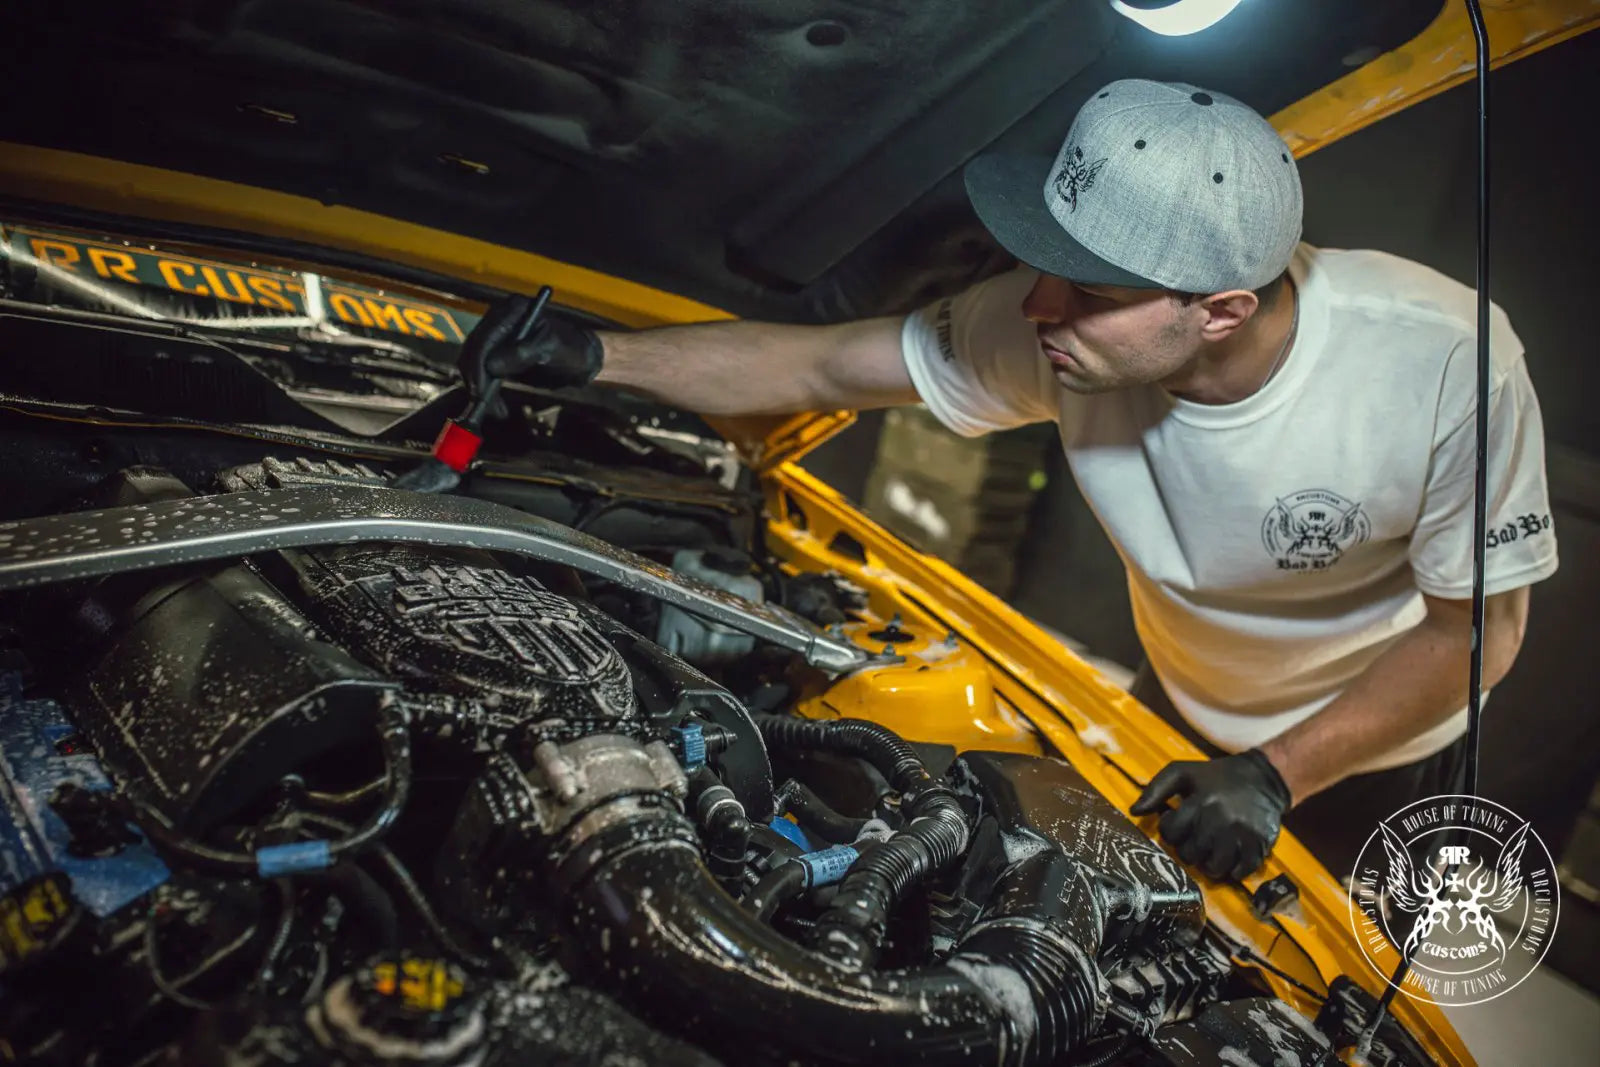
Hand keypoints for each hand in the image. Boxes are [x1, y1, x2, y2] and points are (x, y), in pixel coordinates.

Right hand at [457, 294, 604, 399]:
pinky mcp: (497, 352)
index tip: (480, 391)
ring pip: (474, 362)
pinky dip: (484, 388)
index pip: (485, 338)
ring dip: (478, 387)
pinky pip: (482, 370)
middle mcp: (499, 318)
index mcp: (513, 310)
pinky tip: (495, 405)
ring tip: (495, 410)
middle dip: (476, 379)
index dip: (479, 366)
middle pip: (474, 350)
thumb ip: (522, 354)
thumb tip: (491, 366)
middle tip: (483, 405)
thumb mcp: (551, 349)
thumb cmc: (572, 350)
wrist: (582, 359)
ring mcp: (497, 335)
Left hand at [1129, 749, 1290, 881]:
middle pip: (1190, 854)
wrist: (1264, 779)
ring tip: (1209, 850)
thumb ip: (1155, 789)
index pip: (1170, 833)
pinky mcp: (1260, 847)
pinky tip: (1228, 856)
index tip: (1178, 822)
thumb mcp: (1183, 772)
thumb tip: (1134, 812)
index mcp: (1201, 801)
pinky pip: (1238, 873)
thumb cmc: (1216, 776)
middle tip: (1194, 838)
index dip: (1169, 830)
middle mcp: (1221, 820)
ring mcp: (1242, 836)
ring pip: (1213, 868)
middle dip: (1187, 849)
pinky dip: (1230, 871)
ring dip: (1207, 863)